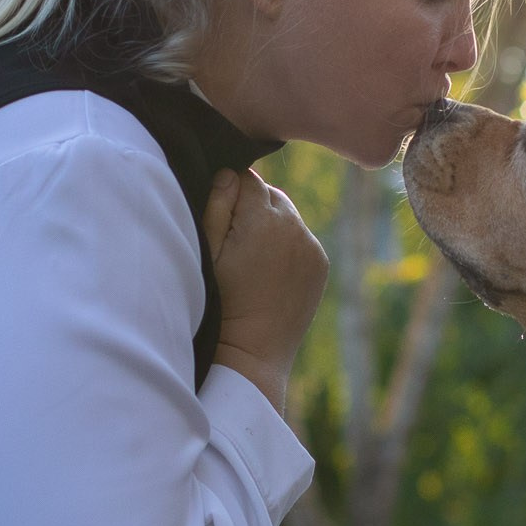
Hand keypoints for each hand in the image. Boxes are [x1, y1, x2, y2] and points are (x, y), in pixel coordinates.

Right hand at [203, 168, 326, 412]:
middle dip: (252, 206)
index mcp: (263, 218)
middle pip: (270, 194)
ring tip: (250, 255)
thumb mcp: (206, 252)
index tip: (219, 216)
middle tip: (232, 237)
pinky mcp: (320, 265)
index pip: (246, 178)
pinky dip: (287, 244)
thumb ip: (216, 206)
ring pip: (288, 216)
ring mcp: (311, 247)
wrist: (250, 352)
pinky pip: (301, 239)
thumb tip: (228, 173)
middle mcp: (294, 226)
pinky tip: (269, 269)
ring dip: (271, 224)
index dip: (228, 192)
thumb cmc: (218, 302)